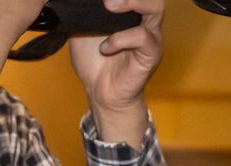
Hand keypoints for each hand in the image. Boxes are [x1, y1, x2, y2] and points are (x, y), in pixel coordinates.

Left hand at [70, 0, 162, 136]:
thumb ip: (85, 14)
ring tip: (109, 6)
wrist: (100, 92)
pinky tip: (105, 47)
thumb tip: (75, 3)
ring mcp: (151, 34)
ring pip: (154, 7)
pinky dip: (121, 39)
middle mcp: (145, 18)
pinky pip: (142, 37)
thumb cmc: (94, 62)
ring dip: (132, 2)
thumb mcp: (82, 32)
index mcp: (131, 11)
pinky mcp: (151, 52)